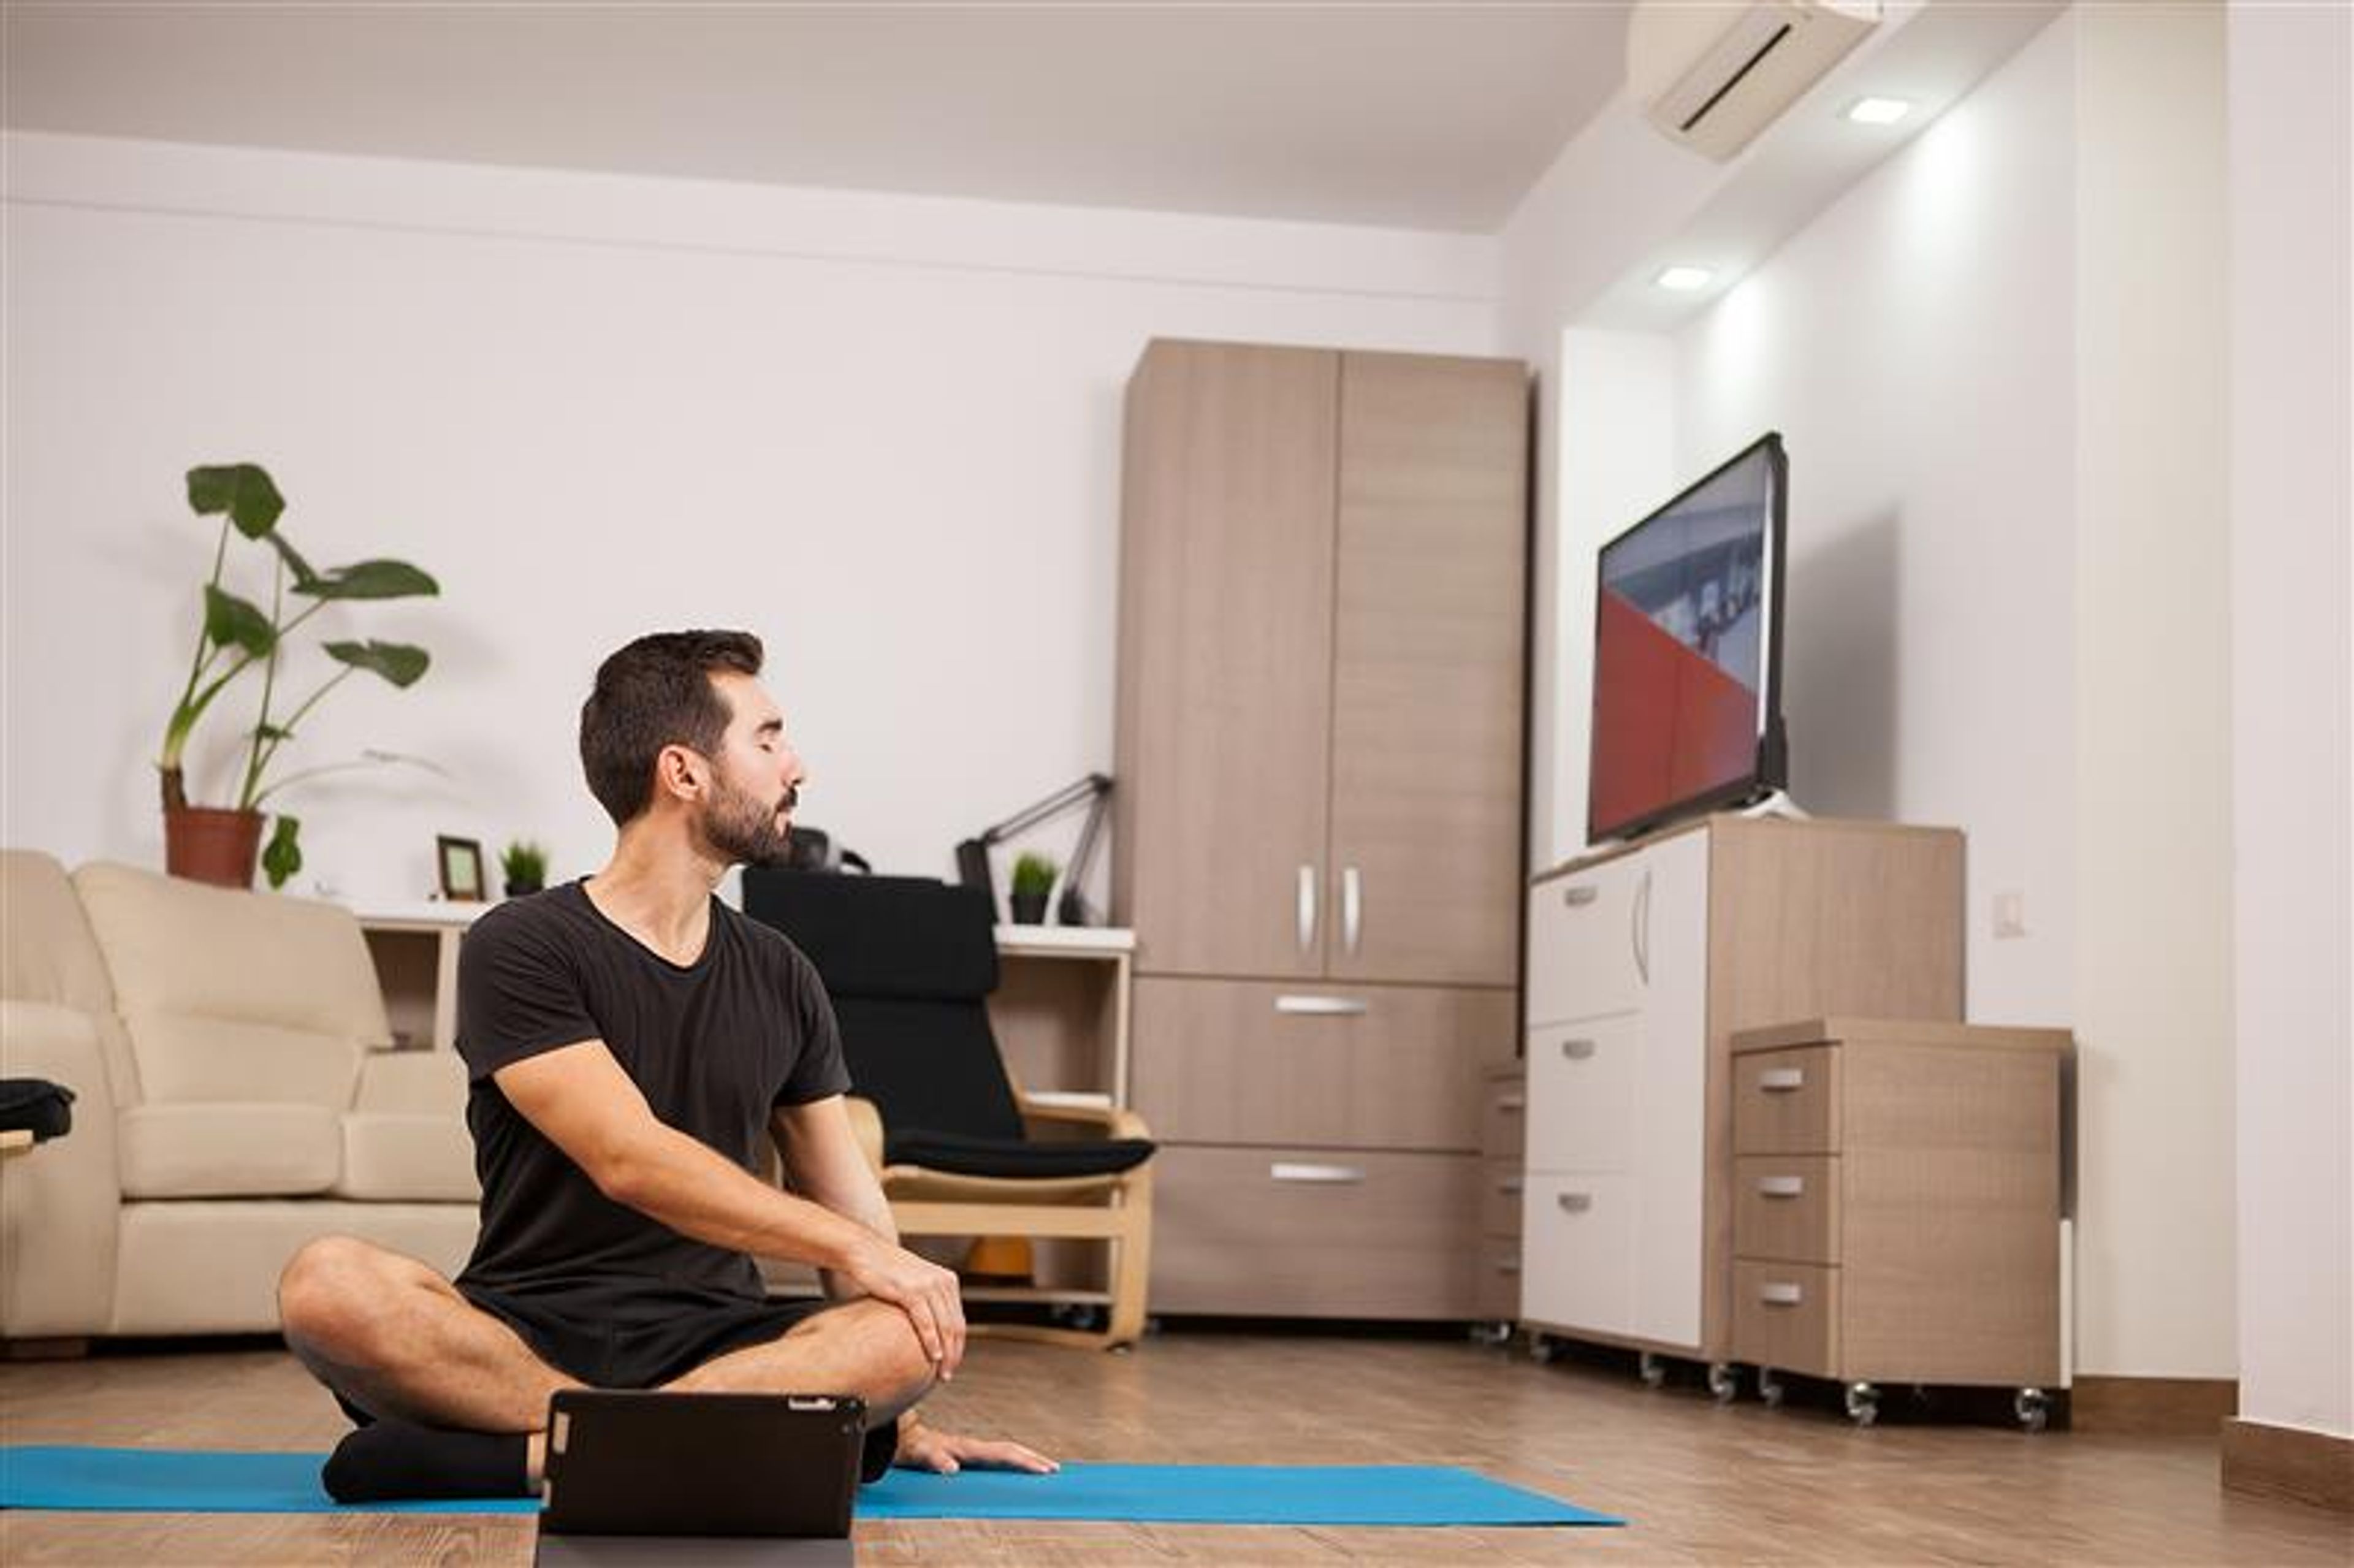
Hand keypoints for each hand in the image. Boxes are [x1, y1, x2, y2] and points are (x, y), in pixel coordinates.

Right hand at [838, 1237, 966, 1378]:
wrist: (864, 1251)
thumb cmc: (886, 1270)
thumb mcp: (916, 1282)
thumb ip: (929, 1300)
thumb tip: (934, 1328)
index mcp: (947, 1280)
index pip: (959, 1320)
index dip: (958, 1345)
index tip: (952, 1363)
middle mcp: (942, 1281)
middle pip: (955, 1326)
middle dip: (954, 1354)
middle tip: (948, 1375)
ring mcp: (928, 1285)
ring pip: (945, 1326)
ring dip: (946, 1353)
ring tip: (942, 1372)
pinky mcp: (911, 1291)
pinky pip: (926, 1322)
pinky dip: (932, 1342)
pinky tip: (934, 1357)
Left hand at [895, 1414, 1056, 1475]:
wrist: (905, 1435)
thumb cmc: (914, 1447)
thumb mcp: (922, 1454)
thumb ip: (935, 1460)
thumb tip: (951, 1469)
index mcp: (969, 1447)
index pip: (1004, 1453)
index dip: (1024, 1461)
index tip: (1043, 1469)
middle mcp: (975, 1446)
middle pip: (1011, 1449)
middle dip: (1033, 1459)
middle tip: (1055, 1470)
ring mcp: (973, 1448)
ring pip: (1006, 1450)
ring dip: (1027, 1458)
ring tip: (1045, 1467)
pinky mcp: (969, 1453)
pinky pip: (997, 1456)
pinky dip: (1013, 1460)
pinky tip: (1017, 1468)